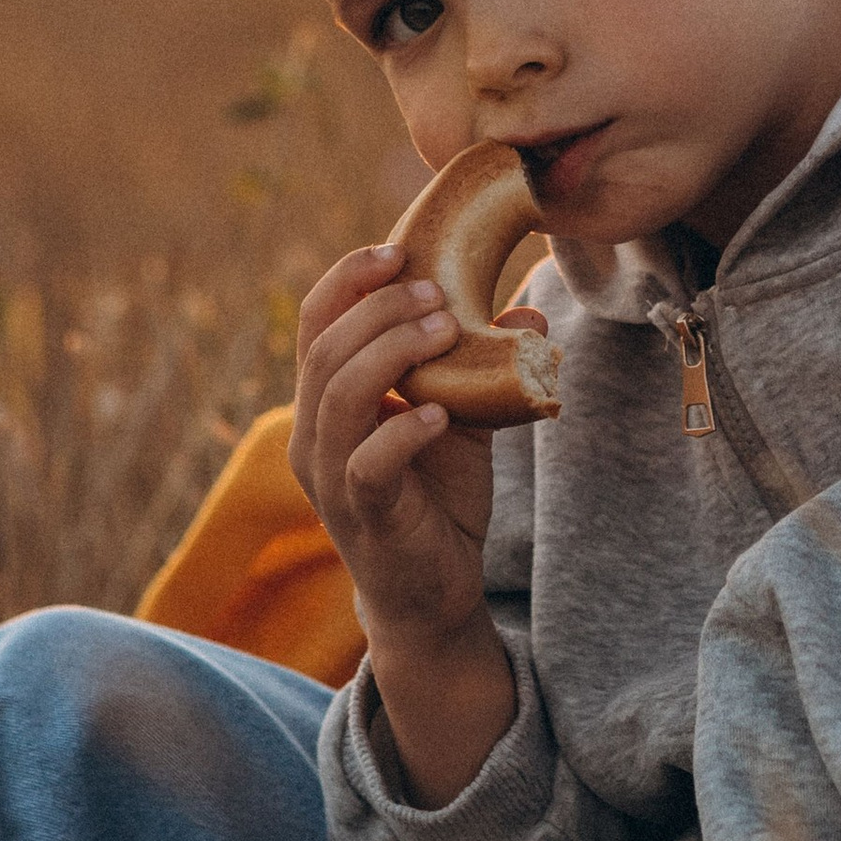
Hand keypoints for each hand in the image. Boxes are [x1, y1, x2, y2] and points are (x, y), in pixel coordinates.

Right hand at [289, 243, 544, 799]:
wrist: (433, 590)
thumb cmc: (437, 497)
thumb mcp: (461, 419)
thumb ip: (481, 366)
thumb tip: (528, 312)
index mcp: (325, 399)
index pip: (316, 321)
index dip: (349, 279)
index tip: (398, 250)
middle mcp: (312, 433)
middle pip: (323, 347)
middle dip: (379, 308)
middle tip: (437, 293)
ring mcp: (330, 477)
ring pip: (336, 396)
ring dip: (391, 352)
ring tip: (443, 330)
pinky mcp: (361, 515)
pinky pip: (367, 464)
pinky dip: (404, 431)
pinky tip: (442, 414)